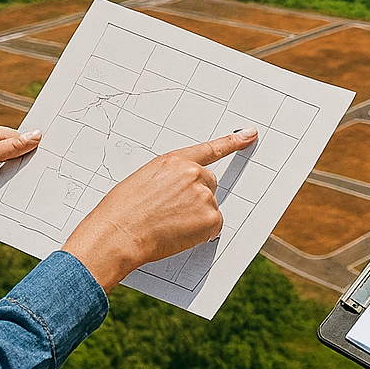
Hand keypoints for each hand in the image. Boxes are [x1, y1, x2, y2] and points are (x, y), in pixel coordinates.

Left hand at [0, 123, 42, 218]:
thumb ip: (12, 147)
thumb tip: (37, 135)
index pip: (14, 137)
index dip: (30, 145)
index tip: (49, 152)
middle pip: (14, 156)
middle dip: (26, 163)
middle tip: (49, 168)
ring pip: (10, 173)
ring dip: (19, 179)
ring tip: (41, 184)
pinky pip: (3, 189)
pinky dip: (11, 192)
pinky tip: (24, 196)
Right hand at [61, 128, 257, 291]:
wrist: (119, 233)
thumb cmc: (122, 211)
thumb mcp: (143, 181)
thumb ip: (169, 179)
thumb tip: (180, 193)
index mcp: (174, 161)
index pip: (210, 149)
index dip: (233, 142)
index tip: (251, 134)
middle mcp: (193, 174)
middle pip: (209, 184)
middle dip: (196, 197)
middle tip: (172, 211)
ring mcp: (204, 196)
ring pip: (209, 207)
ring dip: (195, 217)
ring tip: (168, 224)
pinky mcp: (211, 218)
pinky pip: (212, 226)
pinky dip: (200, 233)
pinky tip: (177, 234)